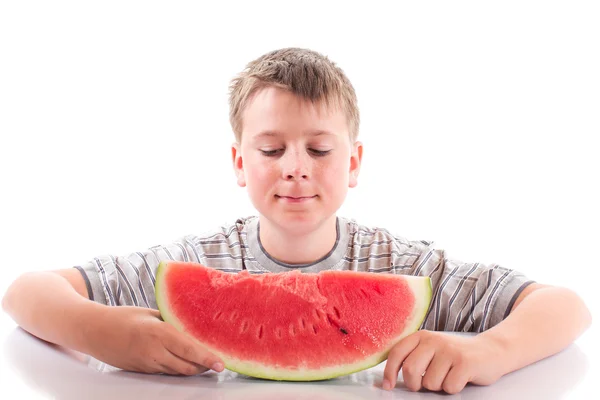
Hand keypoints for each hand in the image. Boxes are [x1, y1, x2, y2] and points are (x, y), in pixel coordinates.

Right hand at [82, 306, 223, 374]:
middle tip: (216, 363)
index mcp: (158, 333)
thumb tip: (190, 323)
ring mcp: (147, 364)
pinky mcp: (141, 370)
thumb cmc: (121, 317)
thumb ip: (170, 319)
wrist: (93, 331)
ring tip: (204, 363)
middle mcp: (154, 351)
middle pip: (186, 366)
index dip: (207, 358)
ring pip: (177, 371)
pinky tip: (184, 362)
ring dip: (191, 368)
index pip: (189, 349)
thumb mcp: (149, 313)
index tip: (221, 363)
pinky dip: (177, 368)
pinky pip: (165, 372)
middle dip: (203, 366)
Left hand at [382, 330, 504, 393]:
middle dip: (414, 384)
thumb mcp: (431, 349)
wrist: (490, 350)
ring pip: (430, 383)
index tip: (388, 386)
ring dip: (438, 387)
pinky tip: (460, 378)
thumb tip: (389, 378)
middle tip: (423, 385)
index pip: (397, 353)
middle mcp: (434, 340)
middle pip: (410, 370)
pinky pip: (449, 387)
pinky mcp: (465, 363)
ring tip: (448, 376)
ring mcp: (450, 350)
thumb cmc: (455, 355)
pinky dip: (453, 388)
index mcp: (421, 336)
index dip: (389, 372)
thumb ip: (413, 357)